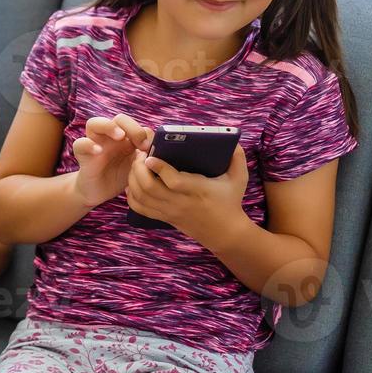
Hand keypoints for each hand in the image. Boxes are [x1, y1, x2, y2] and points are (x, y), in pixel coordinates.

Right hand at [71, 114, 153, 207]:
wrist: (99, 192)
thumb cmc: (119, 176)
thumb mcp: (137, 167)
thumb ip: (146, 157)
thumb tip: (160, 149)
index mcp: (126, 138)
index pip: (136, 125)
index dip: (144, 132)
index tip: (150, 147)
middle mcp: (110, 137)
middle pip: (119, 119)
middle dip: (131, 126)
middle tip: (140, 142)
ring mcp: (95, 143)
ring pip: (95, 123)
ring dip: (109, 126)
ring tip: (120, 136)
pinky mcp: (83, 155)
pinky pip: (80, 143)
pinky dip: (88, 144)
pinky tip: (98, 151)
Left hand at [125, 142, 249, 242]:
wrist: (225, 232)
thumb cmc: (230, 201)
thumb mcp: (239, 178)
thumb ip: (238, 157)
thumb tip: (234, 140)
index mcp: (197, 190)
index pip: (174, 181)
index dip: (159, 168)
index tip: (150, 156)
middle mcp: (180, 202)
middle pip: (149, 188)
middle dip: (138, 169)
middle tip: (140, 155)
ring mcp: (169, 211)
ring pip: (141, 197)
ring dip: (133, 179)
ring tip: (136, 165)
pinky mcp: (164, 217)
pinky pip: (140, 208)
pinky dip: (132, 195)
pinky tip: (133, 183)